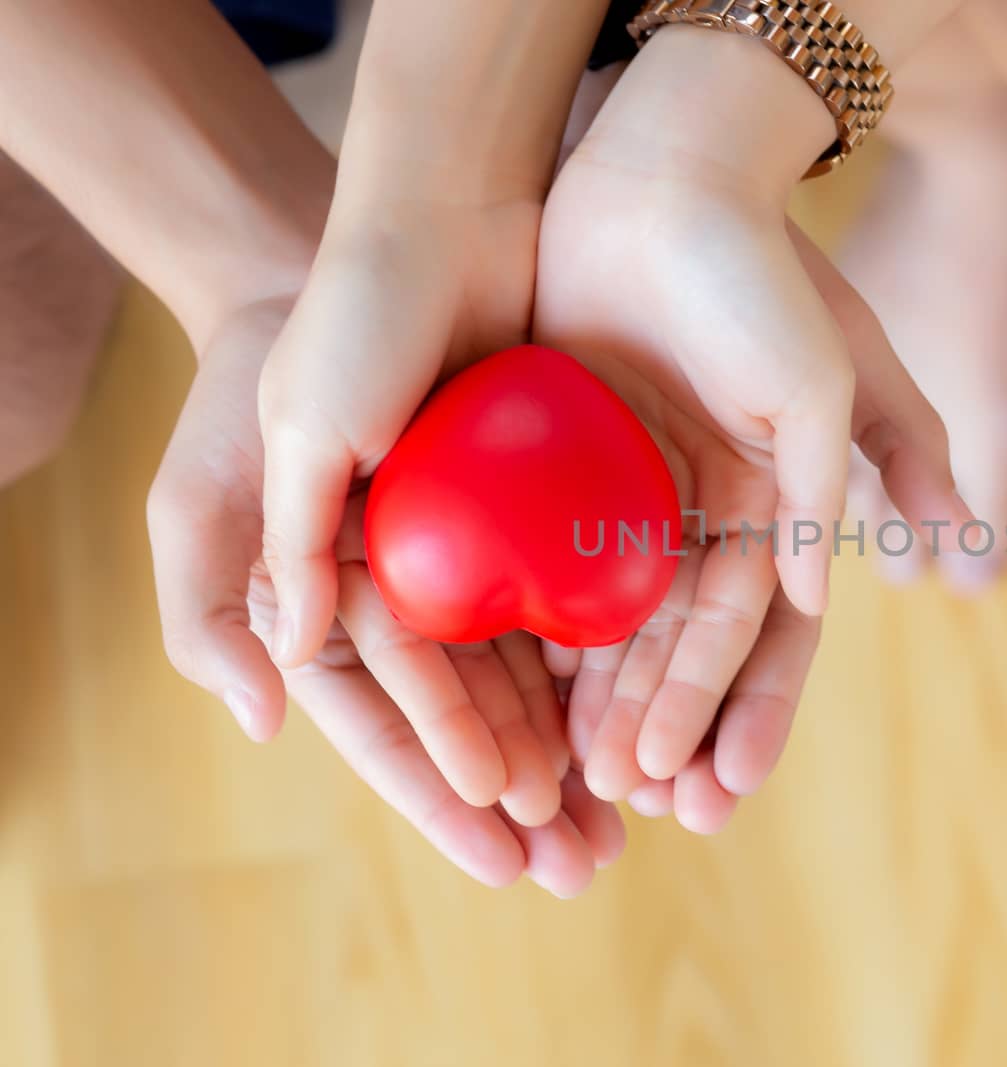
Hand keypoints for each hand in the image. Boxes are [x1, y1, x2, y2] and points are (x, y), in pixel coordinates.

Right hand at [149, 300, 620, 892]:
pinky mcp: (549, 503)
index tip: (501, 842)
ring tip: (630, 816)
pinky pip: (582, 597)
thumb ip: (260, 572)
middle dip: (524, 791)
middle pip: (472, 711)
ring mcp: (485, 546)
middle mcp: (415, 581)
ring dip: (577, 744)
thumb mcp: (268, 446)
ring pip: (535, 669)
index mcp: (335, 586)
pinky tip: (653, 709)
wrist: (424, 227)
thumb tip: (277, 706)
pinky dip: (611, 658)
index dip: (439, 783)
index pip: (387, 714)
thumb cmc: (324, 331)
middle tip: (582, 865)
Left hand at [531, 60, 970, 824]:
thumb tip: (828, 598)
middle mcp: (706, 513)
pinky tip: (530, 698)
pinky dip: (546, 636)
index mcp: (776, 505)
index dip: (752, 712)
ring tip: (591, 779)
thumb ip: (841, 483)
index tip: (723, 790)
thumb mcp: (830, 370)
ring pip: (619, 624)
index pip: (772, 635)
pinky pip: (550, 569)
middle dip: (673, 725)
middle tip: (644, 801)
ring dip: (610, 702)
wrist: (659, 175)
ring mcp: (630, 494)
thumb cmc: (758, 270)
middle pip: (691, 646)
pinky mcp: (560, 468)